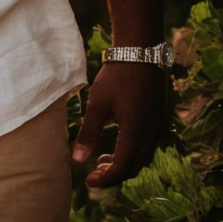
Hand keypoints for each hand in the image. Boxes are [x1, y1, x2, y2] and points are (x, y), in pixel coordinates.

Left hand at [73, 63, 166, 187]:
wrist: (140, 54)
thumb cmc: (116, 76)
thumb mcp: (98, 102)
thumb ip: (89, 132)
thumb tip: (78, 159)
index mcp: (136, 130)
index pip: (123, 167)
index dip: (106, 178)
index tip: (88, 181)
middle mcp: (152, 134)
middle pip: (134, 168)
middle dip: (113, 175)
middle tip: (93, 174)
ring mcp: (158, 128)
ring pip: (142, 159)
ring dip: (123, 165)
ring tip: (101, 161)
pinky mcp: (158, 122)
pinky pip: (147, 148)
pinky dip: (131, 154)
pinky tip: (116, 148)